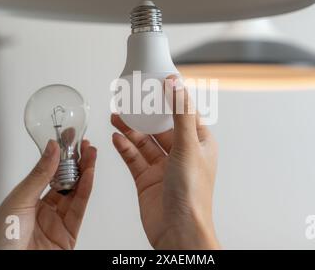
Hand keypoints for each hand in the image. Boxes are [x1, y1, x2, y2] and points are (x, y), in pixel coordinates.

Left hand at [0, 140, 96, 249]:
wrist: (5, 266)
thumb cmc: (0, 241)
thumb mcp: (18, 200)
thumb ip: (39, 175)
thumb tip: (52, 148)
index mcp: (28, 199)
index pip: (49, 172)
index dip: (61, 155)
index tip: (69, 137)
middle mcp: (45, 209)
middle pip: (66, 181)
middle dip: (77, 161)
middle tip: (85, 144)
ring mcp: (58, 221)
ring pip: (76, 192)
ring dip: (85, 172)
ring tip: (91, 154)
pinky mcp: (69, 234)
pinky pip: (79, 209)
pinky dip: (85, 190)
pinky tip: (88, 175)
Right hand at [111, 75, 219, 249]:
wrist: (178, 231)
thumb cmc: (192, 193)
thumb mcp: (187, 145)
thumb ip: (180, 113)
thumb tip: (176, 84)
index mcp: (199, 144)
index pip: (184, 113)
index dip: (171, 98)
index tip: (156, 83)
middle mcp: (181, 154)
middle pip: (160, 127)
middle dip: (144, 114)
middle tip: (130, 99)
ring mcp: (163, 167)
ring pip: (144, 142)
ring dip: (130, 129)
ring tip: (116, 115)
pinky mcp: (147, 180)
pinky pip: (133, 158)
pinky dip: (124, 147)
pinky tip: (115, 137)